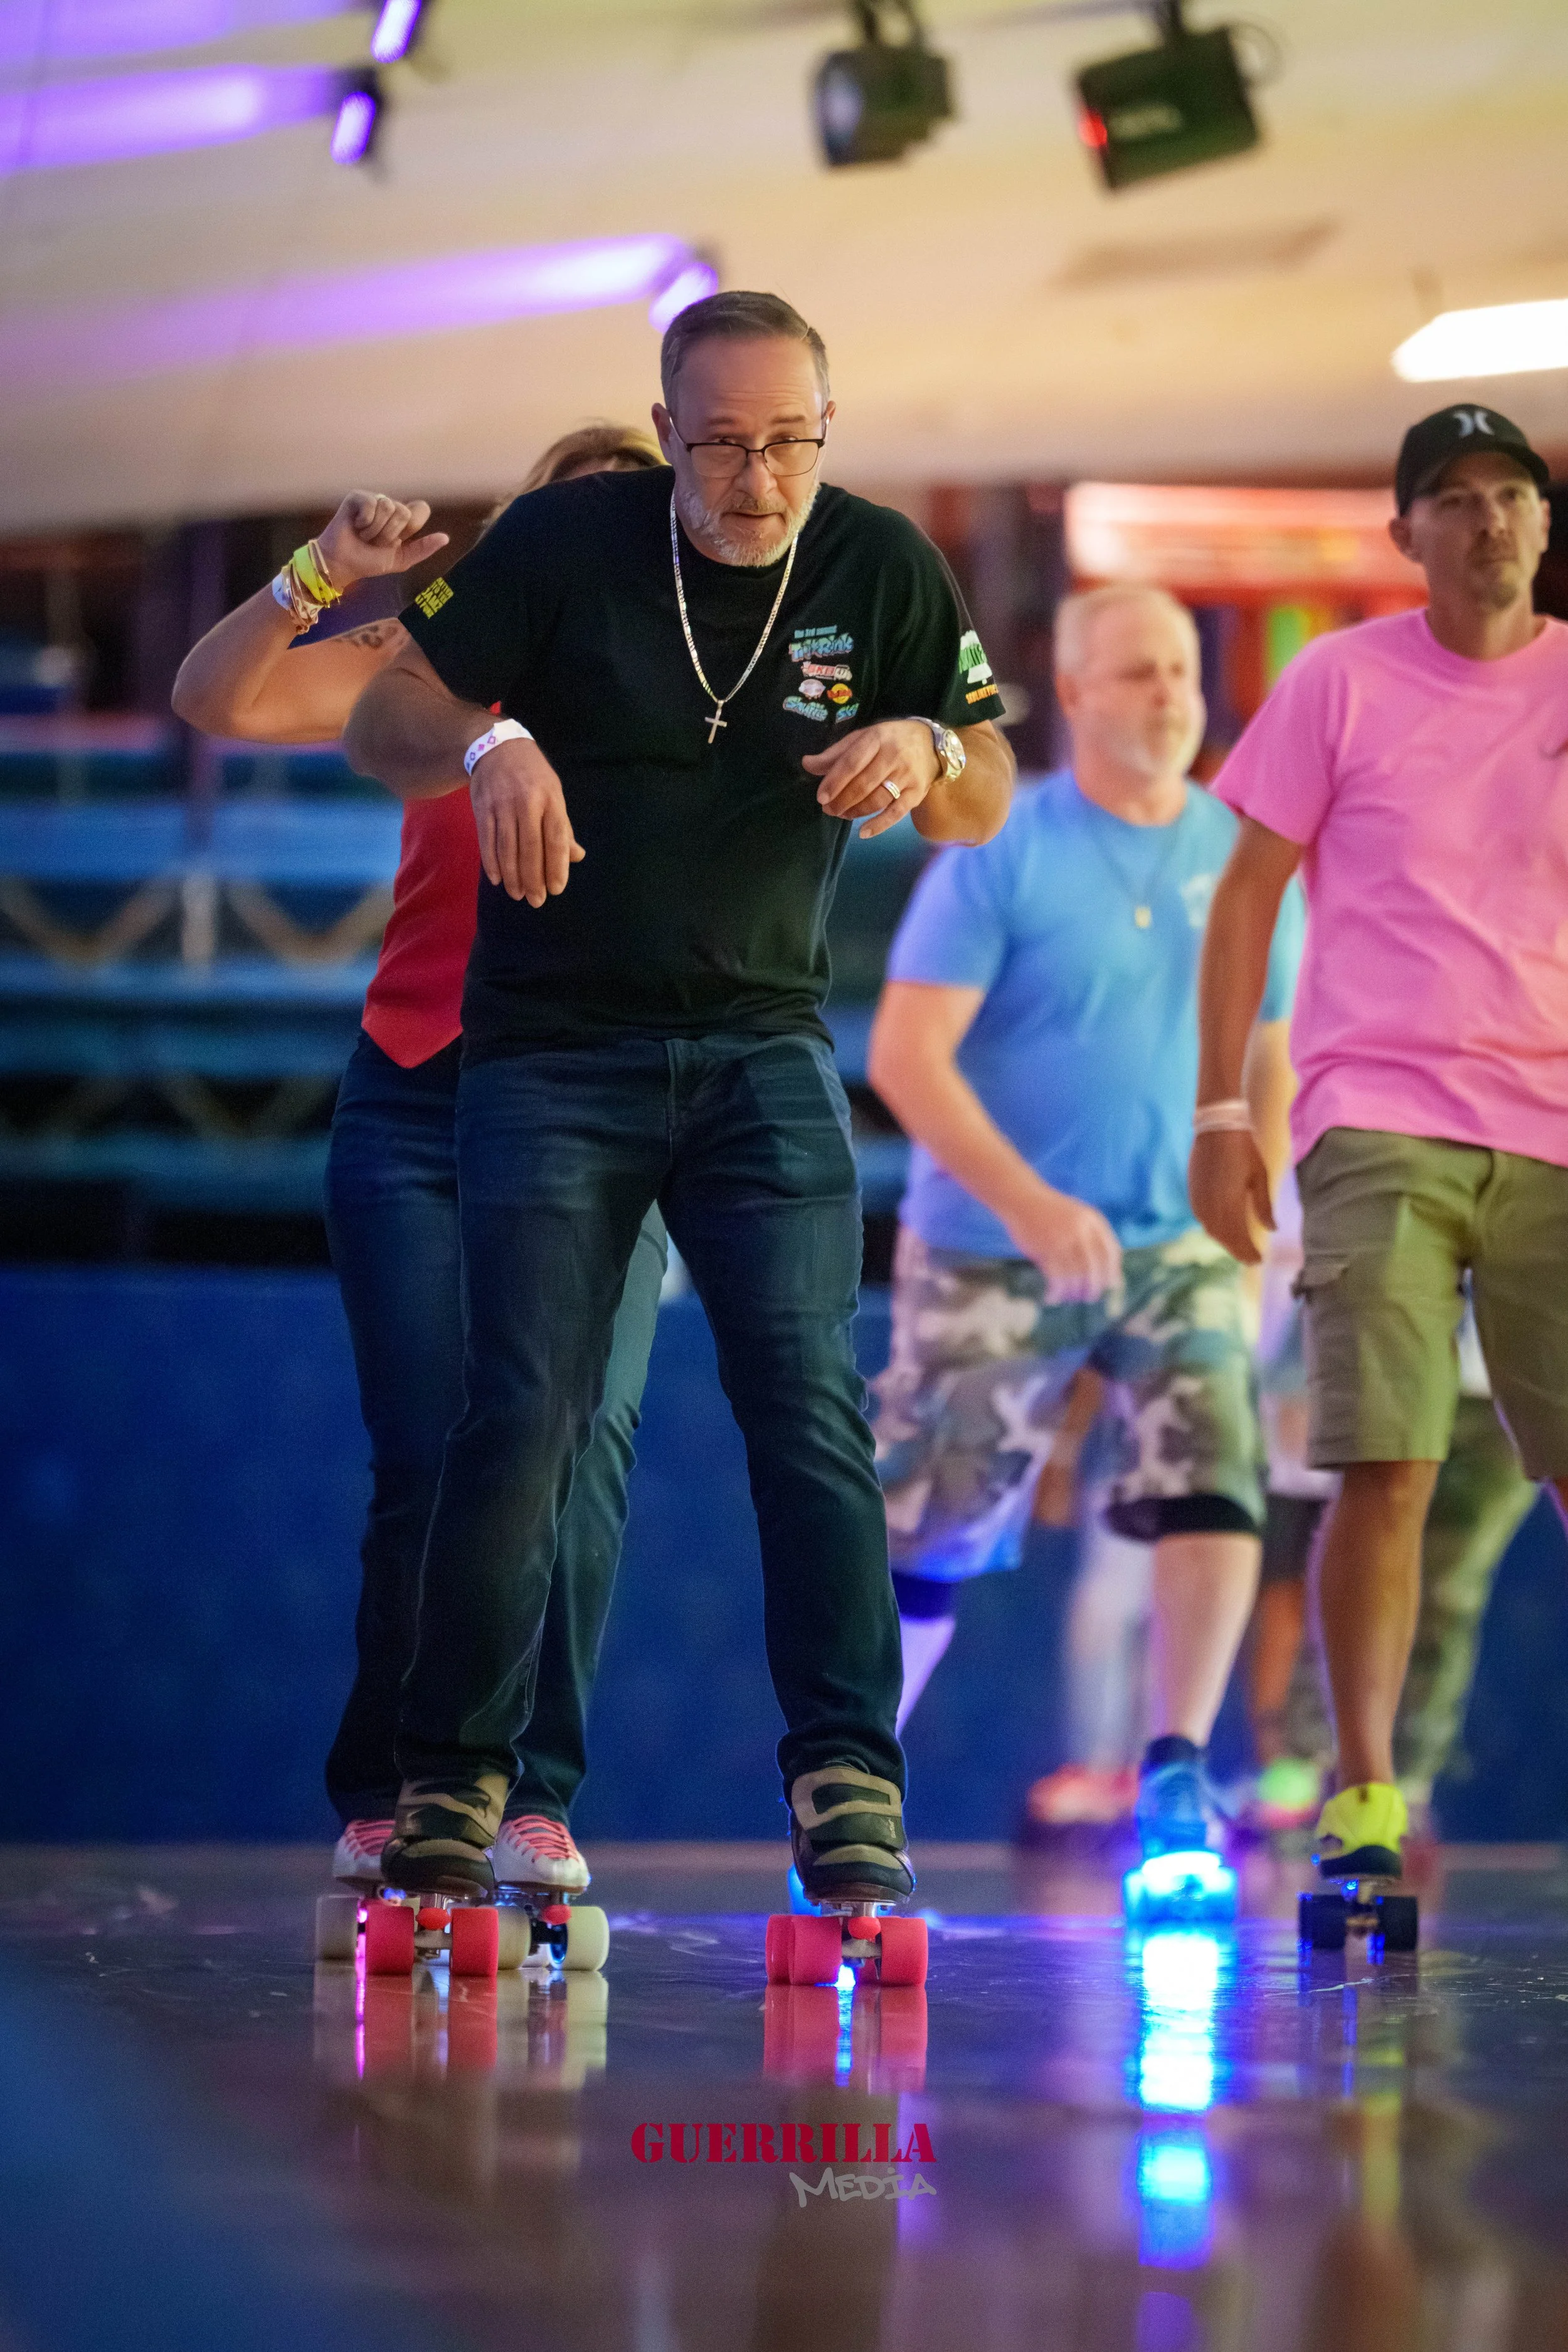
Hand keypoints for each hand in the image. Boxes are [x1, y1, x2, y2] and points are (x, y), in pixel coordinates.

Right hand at [316, 492, 448, 588]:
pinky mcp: (358, 496)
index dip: (411, 527)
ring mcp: (374, 499)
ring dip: (376, 530)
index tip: (397, 541)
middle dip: (390, 534)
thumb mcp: (401, 560)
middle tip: (375, 542)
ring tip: (364, 536)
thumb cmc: (369, 561)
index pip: (421, 509)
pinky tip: (355, 526)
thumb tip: (446, 538)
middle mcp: (391, 505)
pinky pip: (371, 505)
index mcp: (404, 518)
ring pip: (389, 507)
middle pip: (405, 512)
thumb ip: (423, 549)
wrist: (342, 564)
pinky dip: (364, 522)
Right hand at [468, 738, 584, 907]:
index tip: (555, 889)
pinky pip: (487, 841)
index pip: (556, 839)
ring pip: (507, 848)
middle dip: (533, 878)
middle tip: (536, 901)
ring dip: (512, 876)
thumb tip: (576, 857)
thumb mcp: (554, 794)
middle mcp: (527, 803)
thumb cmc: (533, 775)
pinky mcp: (482, 808)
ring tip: (517, 894)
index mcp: (551, 800)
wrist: (497, 747)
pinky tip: (497, 879)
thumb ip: (563, 827)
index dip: (556, 866)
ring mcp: (502, 805)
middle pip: (530, 848)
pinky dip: (491, 863)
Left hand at [802, 720, 939, 839]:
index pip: (852, 763)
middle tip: (828, 809)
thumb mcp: (863, 738)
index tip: (821, 797)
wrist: (930, 744)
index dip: (834, 781)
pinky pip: (897, 813)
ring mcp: (907, 776)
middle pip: (863, 784)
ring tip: (842, 815)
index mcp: (876, 739)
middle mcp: (893, 756)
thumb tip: (807, 764)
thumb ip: (835, 754)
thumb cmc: (889, 741)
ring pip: (877, 799)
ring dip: (856, 811)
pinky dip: (879, 825)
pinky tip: (863, 833)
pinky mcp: (916, 793)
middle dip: (842, 800)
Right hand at [1004, 1186, 1122, 1305]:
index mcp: (1092, 1219)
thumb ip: (1091, 1237)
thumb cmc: (1048, 1212)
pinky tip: (1051, 1297)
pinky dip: (1056, 1292)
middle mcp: (1081, 1229)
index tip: (1110, 1285)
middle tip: (1090, 1298)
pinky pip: (1056, 1277)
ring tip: (1069, 1298)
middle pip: (1096, 1267)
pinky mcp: (1046, 1247)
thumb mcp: (1075, 1217)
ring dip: (1073, 1292)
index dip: (1113, 1271)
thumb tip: (1107, 1272)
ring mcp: (1064, 1238)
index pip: (1111, 1251)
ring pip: (1076, 1275)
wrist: (1019, 1197)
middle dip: (1095, 1287)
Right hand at [1188, 1129, 1273, 1264]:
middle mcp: (1211, 1206)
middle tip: (1251, 1259)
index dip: (1248, 1252)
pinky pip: (1202, 1219)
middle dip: (1237, 1250)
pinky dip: (1214, 1229)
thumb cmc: (1244, 1149)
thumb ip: (1264, 1206)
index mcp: (1230, 1203)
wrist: (1216, 1127)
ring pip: (1211, 1230)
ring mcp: (1198, 1200)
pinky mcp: (1192, 1193)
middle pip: (1223, 1238)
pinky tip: (1223, 1230)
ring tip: (1239, 1247)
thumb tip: (1272, 1230)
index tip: (1259, 1261)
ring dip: (1225, 1241)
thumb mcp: (1260, 1177)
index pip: (1239, 1237)